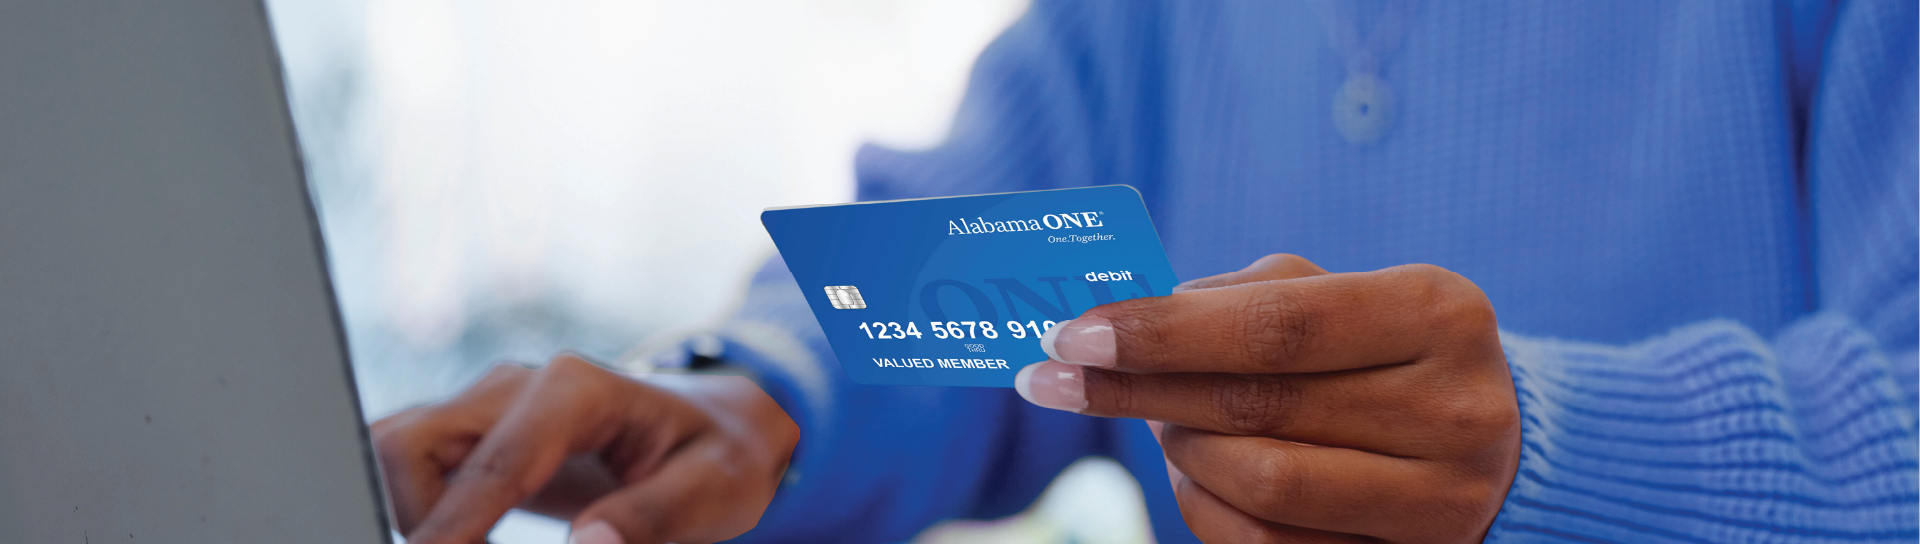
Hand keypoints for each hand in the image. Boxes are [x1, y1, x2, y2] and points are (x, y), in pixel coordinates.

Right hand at [371, 354, 798, 543]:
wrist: (712, 428)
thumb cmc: (716, 457)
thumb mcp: (712, 491)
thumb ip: (652, 518)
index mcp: (575, 390)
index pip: (492, 466)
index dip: (452, 531)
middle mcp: (516, 386)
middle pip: (410, 444)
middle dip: (418, 520)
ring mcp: (488, 405)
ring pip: (397, 449)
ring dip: (412, 513)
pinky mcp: (474, 432)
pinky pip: (413, 463)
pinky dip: (419, 509)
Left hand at [1015, 254, 1519, 542]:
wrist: (1496, 439)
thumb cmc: (1387, 349)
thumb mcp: (1342, 294)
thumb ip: (1245, 297)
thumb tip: (1124, 320)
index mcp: (1439, 314)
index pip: (1277, 328)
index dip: (1163, 334)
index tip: (1072, 334)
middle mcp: (1457, 410)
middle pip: (1259, 408)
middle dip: (1139, 392)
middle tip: (1056, 378)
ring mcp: (1444, 501)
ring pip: (1262, 486)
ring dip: (1178, 451)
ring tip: (1152, 420)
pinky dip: (1207, 508)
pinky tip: (1187, 473)